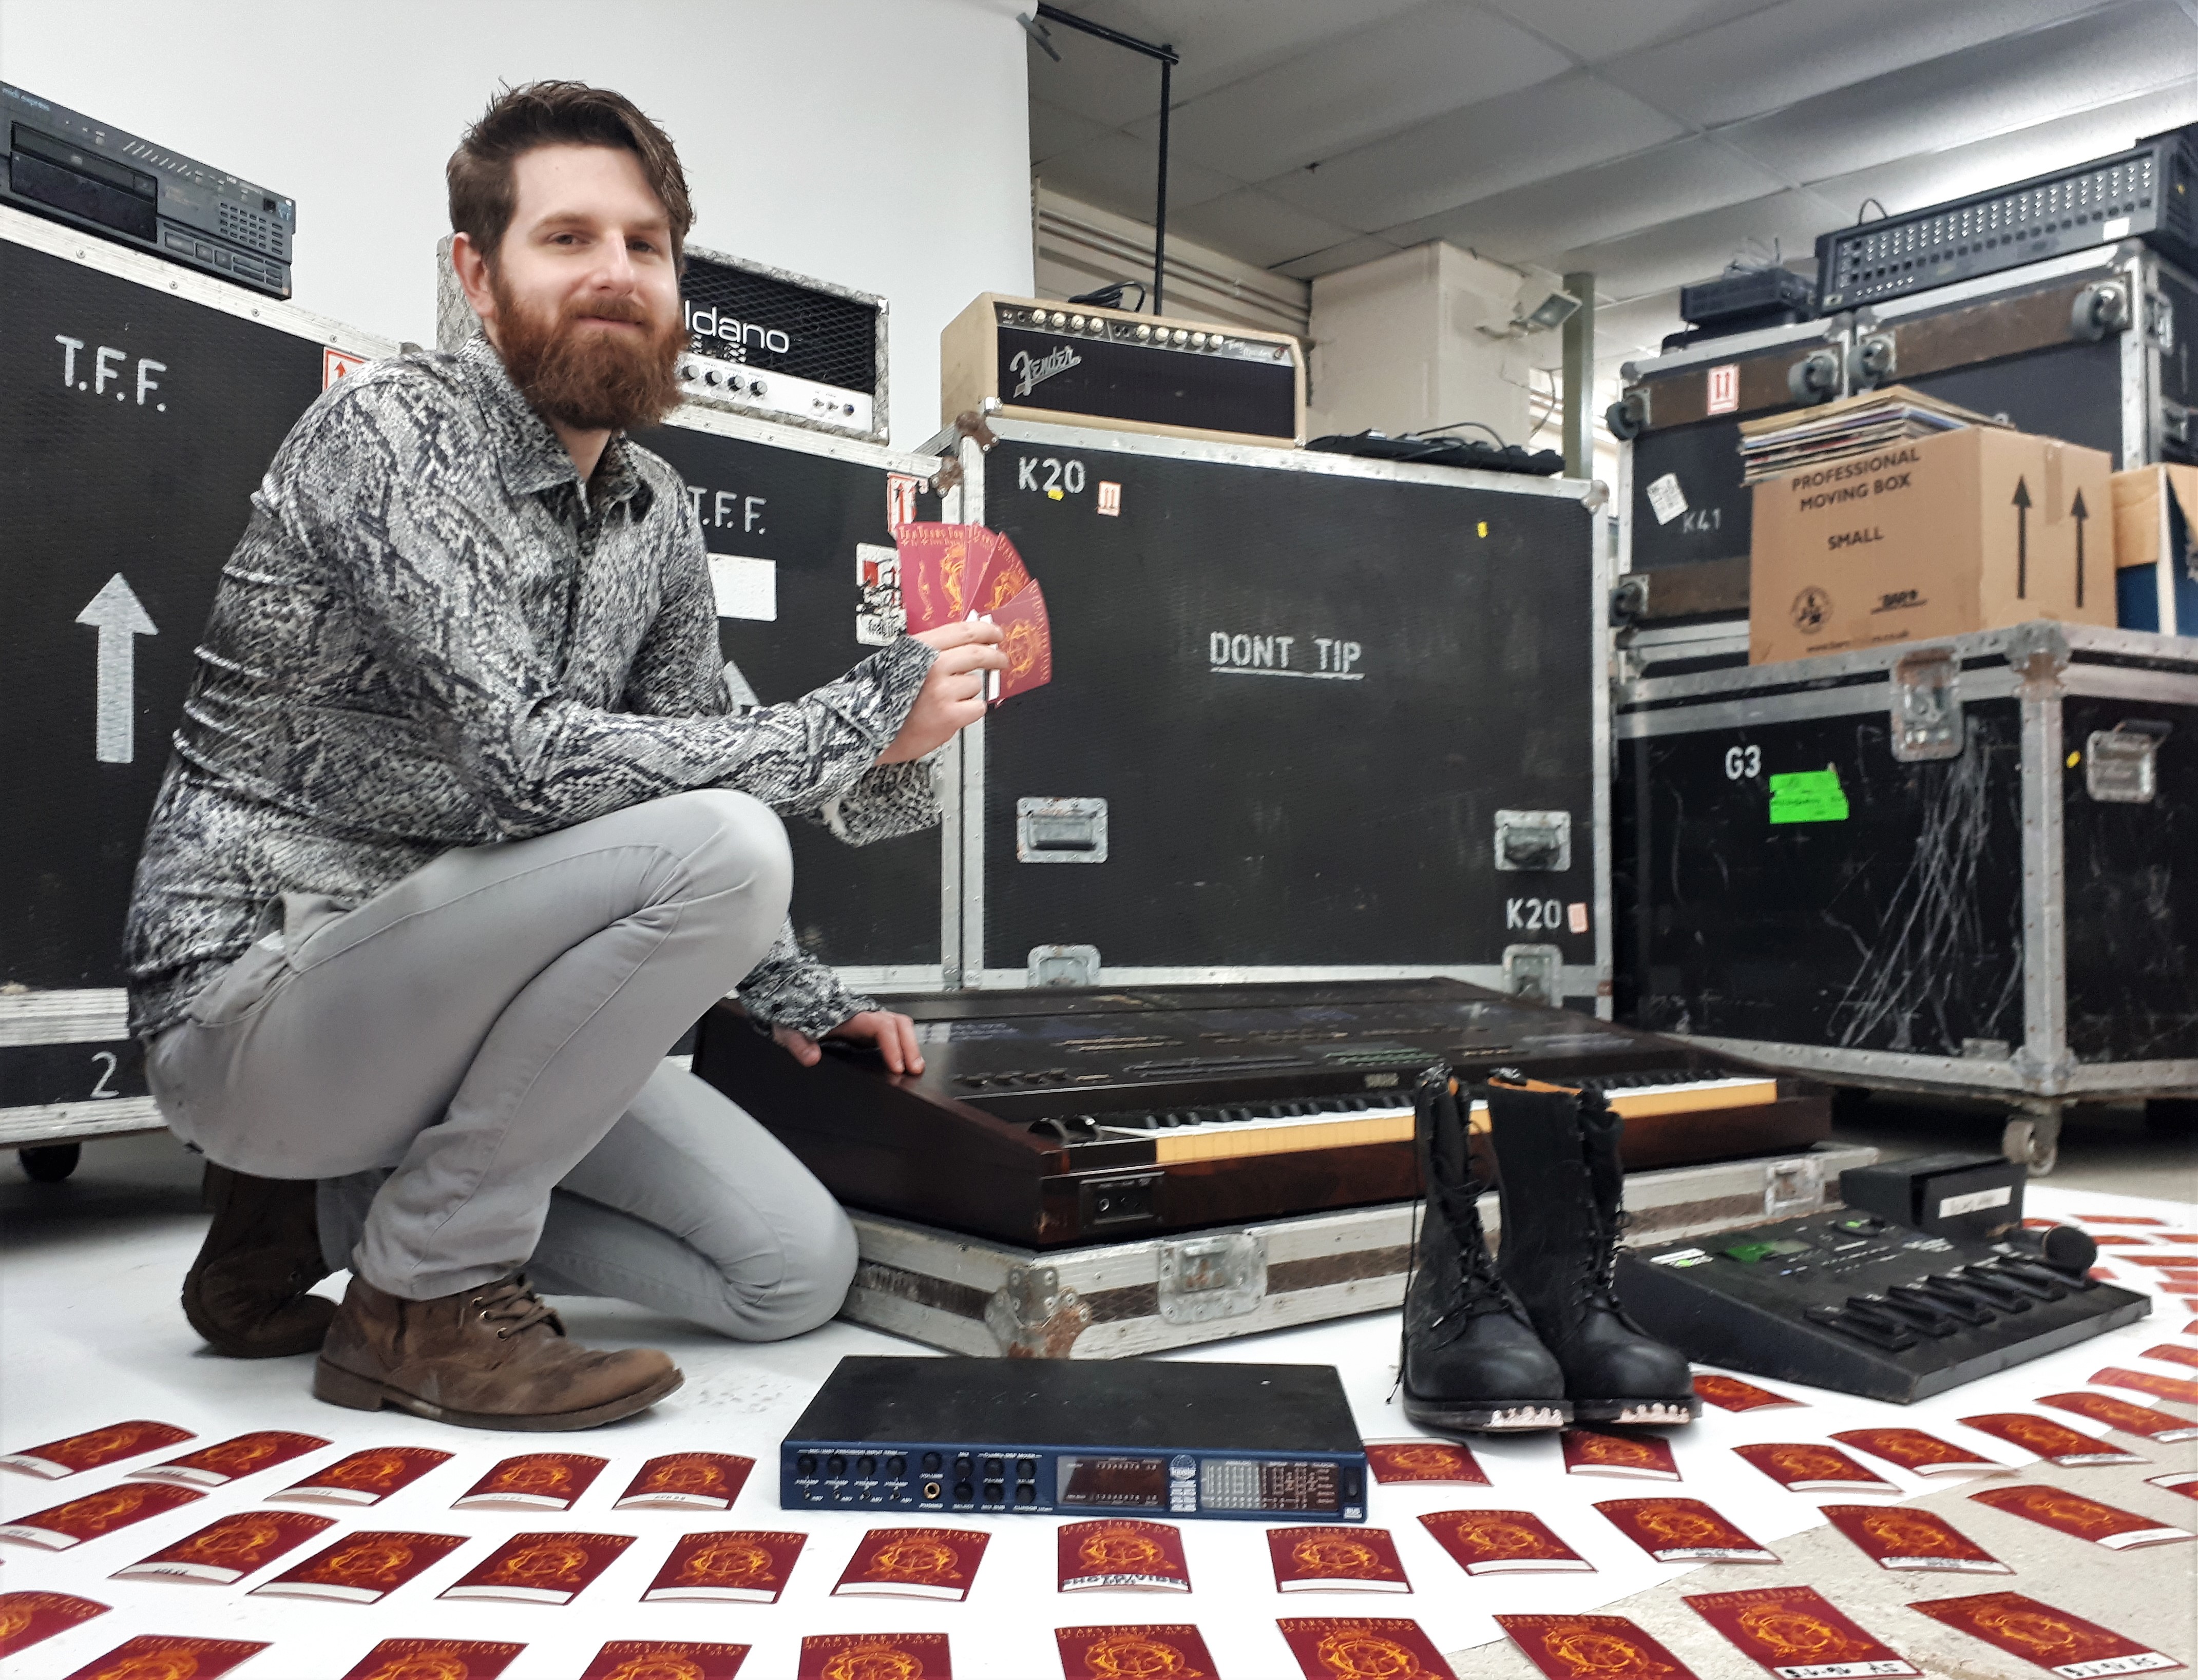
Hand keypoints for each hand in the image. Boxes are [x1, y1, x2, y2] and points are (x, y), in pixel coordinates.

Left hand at [771, 1010, 924, 1074]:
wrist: (793, 1002)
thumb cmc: (795, 1016)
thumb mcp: (790, 1030)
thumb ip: (799, 1044)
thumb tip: (811, 1058)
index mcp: (850, 1016)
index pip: (881, 1027)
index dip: (892, 1046)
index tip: (896, 1066)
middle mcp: (864, 1017)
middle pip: (899, 1025)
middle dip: (911, 1047)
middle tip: (914, 1070)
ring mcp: (869, 1023)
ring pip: (900, 1027)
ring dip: (911, 1046)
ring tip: (914, 1069)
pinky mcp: (869, 1031)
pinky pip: (894, 1033)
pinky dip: (904, 1046)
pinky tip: (904, 1063)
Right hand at [877, 620, 1006, 763]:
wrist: (865, 730)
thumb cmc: (879, 699)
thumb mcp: (897, 662)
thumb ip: (927, 653)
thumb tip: (962, 646)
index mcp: (918, 648)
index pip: (962, 630)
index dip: (985, 631)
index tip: (996, 634)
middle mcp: (932, 665)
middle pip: (978, 653)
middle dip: (995, 657)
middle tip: (1001, 661)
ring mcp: (942, 690)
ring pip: (975, 684)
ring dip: (968, 693)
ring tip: (947, 702)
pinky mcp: (950, 715)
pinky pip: (976, 708)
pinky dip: (968, 712)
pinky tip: (950, 715)